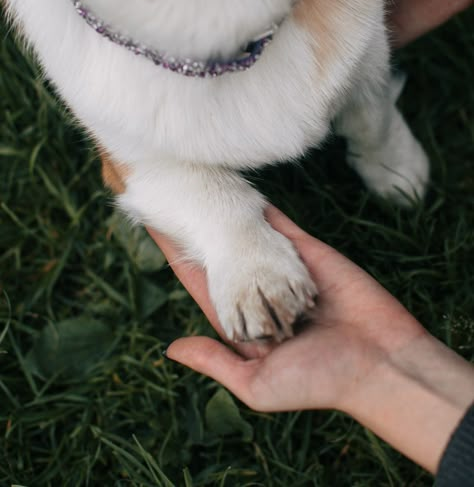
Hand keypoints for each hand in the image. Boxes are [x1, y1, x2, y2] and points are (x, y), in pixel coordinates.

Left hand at [149, 207, 473, 472]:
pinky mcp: (305, 252)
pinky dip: (259, 207)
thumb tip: (170, 347)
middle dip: (196, 227)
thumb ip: (216, 361)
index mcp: (242, 318)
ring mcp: (281, 267)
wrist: (379, 363)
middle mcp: (257, 289)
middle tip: (167, 193)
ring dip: (223, 211)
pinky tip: (236, 187)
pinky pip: (278, 225)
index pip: (200, 280)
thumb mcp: (258, 384)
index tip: (154, 226)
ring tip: (196, 183)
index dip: (177, 255)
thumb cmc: (318, 382)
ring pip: (245, 233)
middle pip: (219, 251)